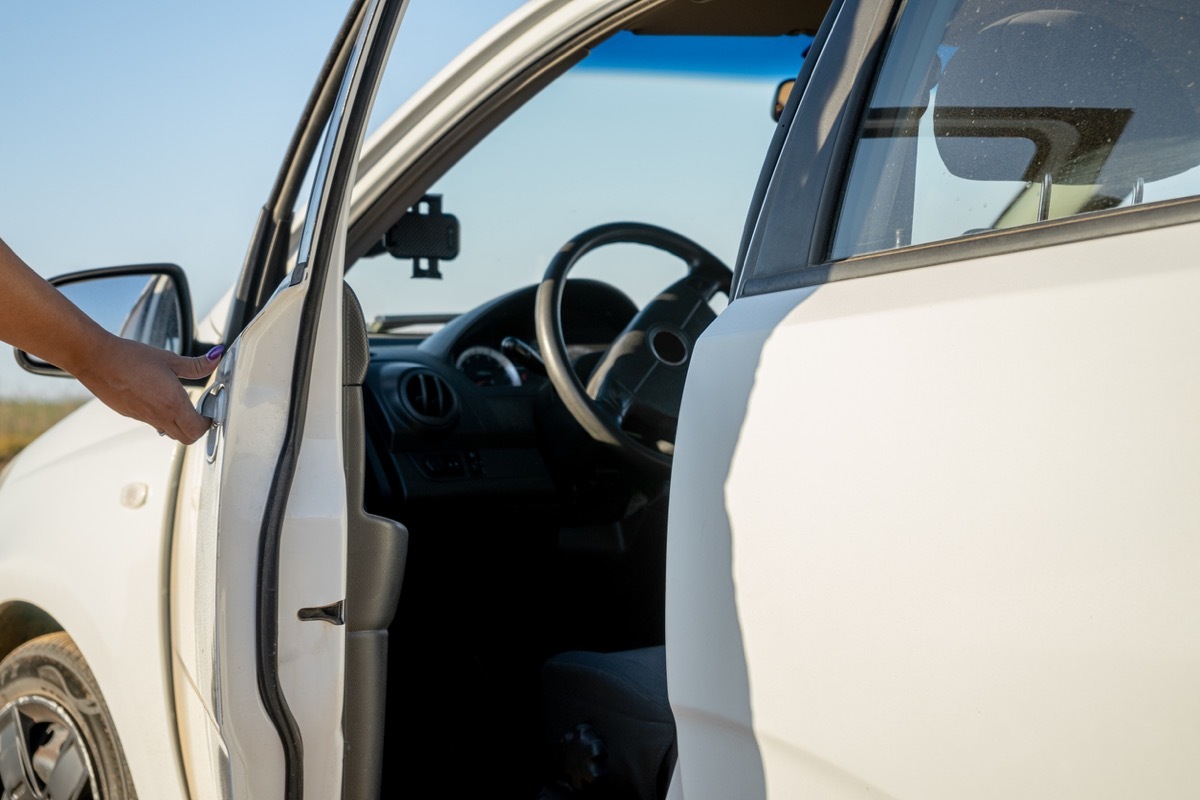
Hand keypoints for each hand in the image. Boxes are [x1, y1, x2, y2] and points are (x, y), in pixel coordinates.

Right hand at [72, 335, 223, 443]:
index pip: (197, 430)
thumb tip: (215, 359)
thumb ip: (196, 365)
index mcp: (172, 404)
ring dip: (179, 424)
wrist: (96, 360)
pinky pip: (153, 424)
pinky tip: (158, 398)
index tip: (209, 409)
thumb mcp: (169, 359)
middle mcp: (158, 416)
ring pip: (169, 432)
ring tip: (180, 403)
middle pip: (185, 438)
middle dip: (196, 428)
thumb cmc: (129, 358)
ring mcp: (143, 418)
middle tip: (199, 410)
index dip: (207, 422)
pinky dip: (162, 418)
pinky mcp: (131, 415)